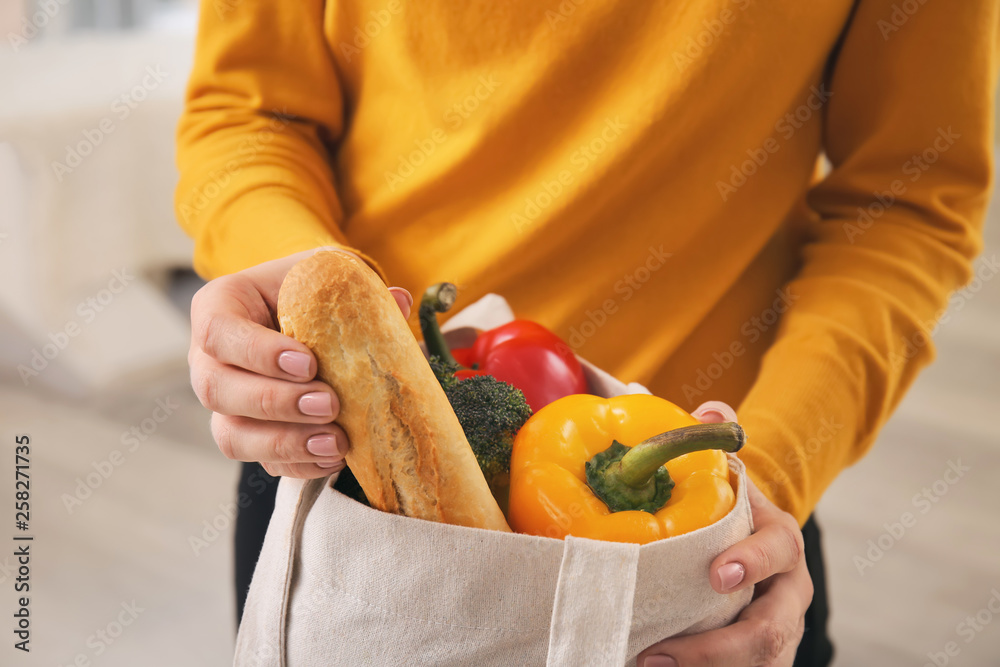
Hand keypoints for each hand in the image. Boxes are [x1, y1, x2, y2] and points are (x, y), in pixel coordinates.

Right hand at [188, 247, 411, 478]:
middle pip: (216, 390)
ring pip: (232, 435)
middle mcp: (209, 360)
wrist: (309, 320)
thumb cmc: (311, 294)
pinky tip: (335, 456)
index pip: (218, 331)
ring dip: (285, 442)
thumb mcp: (325, 277)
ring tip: (336, 441)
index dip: (258, 352)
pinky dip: (301, 464)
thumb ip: (356, 288)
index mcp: (219, 308)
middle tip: (328, 403)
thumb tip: (399, 301)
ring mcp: (225, 405)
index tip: (308, 363)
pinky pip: (263, 462)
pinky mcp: (250, 438)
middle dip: (275, 402)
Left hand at [637, 401, 812, 666]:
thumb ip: (716, 438)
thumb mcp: (725, 475)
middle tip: (658, 650)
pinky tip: (650, 666)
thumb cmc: (729, 512)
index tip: (716, 575)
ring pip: (759, 665)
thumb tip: (710, 406)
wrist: (751, 553)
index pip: (780, 551)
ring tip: (646, 663)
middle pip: (770, 633)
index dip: (753, 563)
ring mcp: (776, 635)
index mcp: (782, 543)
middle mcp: (787, 595)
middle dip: (717, 649)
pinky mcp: (757, 662)